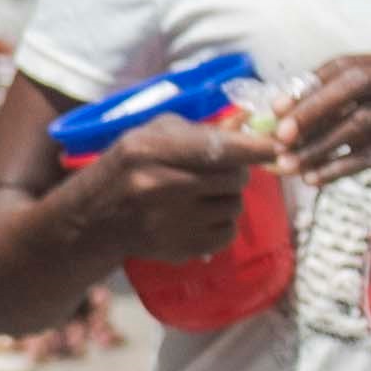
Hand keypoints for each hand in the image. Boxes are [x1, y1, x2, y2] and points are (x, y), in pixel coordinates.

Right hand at [59, 114, 272, 262]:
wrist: (94, 220)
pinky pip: (227, 233)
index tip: (276, 146)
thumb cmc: (127, 166)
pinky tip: (200, 216)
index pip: (217, 148)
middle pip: (234, 178)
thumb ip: (198, 129)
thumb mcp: (151, 135)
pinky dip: (222, 222)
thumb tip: (248, 121)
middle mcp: (160, 187)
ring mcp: (171, 223)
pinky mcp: (180, 249)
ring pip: (234, 206)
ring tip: (204, 193)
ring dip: (228, 197)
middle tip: (225, 169)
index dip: (253, 148)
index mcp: (149, 150)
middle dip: (238, 171)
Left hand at [265, 51, 370, 238]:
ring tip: (289, 166)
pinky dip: (338, 167)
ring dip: (318, 147)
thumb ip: (340, 111)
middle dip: (310, 111)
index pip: (342, 66)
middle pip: (351, 87)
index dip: (307, 85)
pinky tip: (316, 179)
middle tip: (280, 136)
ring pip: (359, 124)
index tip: (276, 107)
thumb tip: (280, 119)